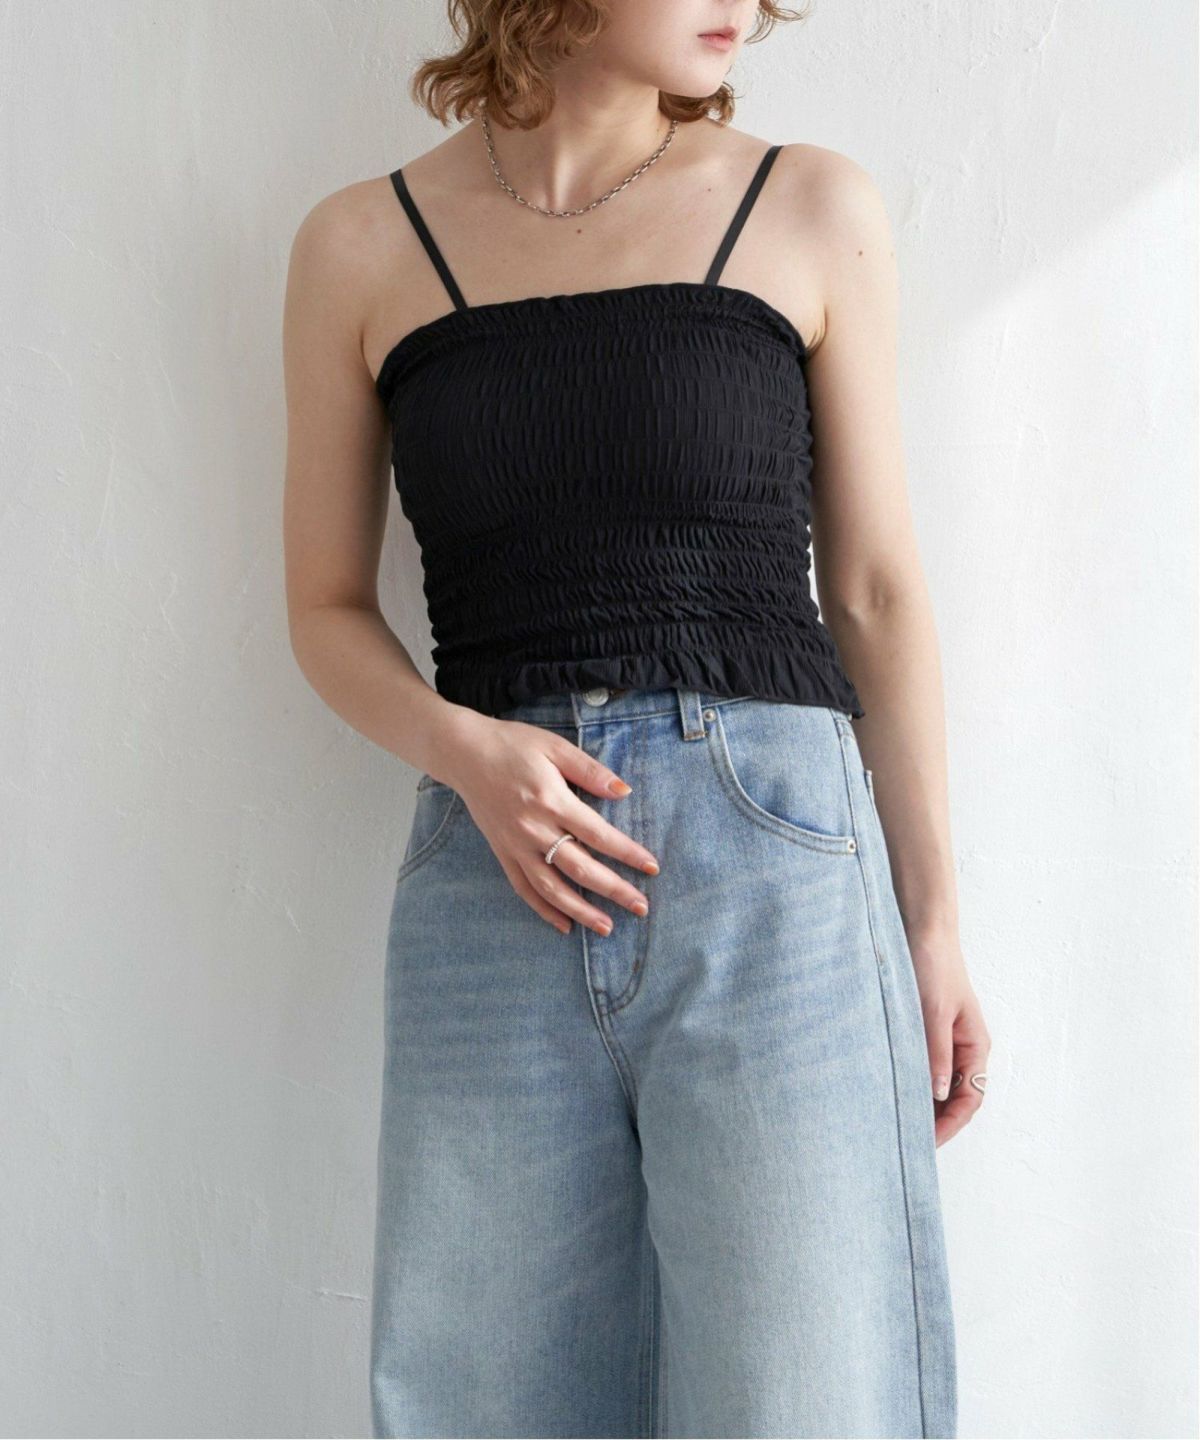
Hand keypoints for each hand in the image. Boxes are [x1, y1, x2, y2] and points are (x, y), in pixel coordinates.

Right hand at [433, 712, 660, 936]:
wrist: (463, 753)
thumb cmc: (513, 745)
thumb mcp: (555, 747)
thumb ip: (590, 771)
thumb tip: (623, 791)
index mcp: (552, 800)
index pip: (599, 835)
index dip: (628, 853)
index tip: (652, 868)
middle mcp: (534, 829)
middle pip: (580, 868)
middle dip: (614, 890)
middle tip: (641, 907)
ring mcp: (516, 845)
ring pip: (552, 888)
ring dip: (581, 911)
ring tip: (607, 927)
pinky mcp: (502, 853)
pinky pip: (524, 889)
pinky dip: (544, 910)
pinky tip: (564, 924)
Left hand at [907, 929, 990, 1146]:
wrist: (922, 931)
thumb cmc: (933, 967)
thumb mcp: (934, 1012)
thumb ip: (936, 1053)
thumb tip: (938, 1095)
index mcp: (974, 1046)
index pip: (970, 1099)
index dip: (950, 1125)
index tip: (925, 1144)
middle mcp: (962, 1048)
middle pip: (954, 1098)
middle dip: (934, 1122)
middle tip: (904, 1143)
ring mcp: (943, 1040)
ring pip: (936, 1085)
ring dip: (920, 1104)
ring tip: (894, 1124)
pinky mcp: (923, 1031)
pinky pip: (920, 1066)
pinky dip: (909, 1081)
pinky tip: (889, 1091)